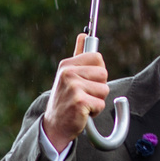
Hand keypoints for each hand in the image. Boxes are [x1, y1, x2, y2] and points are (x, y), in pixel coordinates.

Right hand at [41, 35, 110, 149]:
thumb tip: (84, 34)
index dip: (98, 72)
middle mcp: (68, 73)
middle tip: (84, 95)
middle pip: (104, 74)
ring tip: (82, 104)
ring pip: (104, 90)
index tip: (88, 80)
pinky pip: (101, 104)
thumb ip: (78, 56)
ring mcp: (73, 87)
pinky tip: (82, 113)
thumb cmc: (65, 100)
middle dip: (99, 87)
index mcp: (67, 65)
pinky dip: (95, 111)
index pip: (97, 57)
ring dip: (97, 100)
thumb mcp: (68, 75)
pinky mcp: (79, 102)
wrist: (55, 126)